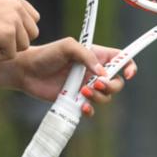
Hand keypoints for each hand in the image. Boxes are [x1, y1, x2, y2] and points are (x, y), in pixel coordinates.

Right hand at [0, 0, 39, 60]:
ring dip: (7, 50)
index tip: (0, 32)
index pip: (33, 19)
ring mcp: (14, 19)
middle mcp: (18, 6)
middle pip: (32, 33)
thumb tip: (17, 36)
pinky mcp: (8, 34)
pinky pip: (11, 55)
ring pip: (24, 46)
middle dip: (16, 41)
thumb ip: (7, 15)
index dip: (20, 30)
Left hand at [13, 39, 137, 115]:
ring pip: (106, 97)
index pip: (121, 59)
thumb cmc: (46, 54)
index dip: (129, 66)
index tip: (128, 73)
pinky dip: (89, 110)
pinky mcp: (75, 100)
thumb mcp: (67, 47)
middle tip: (97, 83)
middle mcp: (93, 72)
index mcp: (95, 56)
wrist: (26, 70)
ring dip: (100, 97)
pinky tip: (81, 106)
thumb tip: (103, 73)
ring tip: (82, 92)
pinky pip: (90, 110)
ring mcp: (85, 87)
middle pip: (117, 82)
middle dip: (113, 86)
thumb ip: (86, 56)